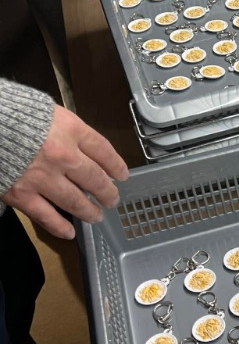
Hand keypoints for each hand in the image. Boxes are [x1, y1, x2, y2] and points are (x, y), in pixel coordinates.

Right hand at [1, 106, 128, 239]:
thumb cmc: (11, 113)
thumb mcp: (48, 112)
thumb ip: (68, 130)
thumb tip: (85, 149)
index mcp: (70, 130)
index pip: (104, 151)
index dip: (116, 165)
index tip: (122, 175)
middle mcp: (62, 155)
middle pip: (95, 178)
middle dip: (108, 192)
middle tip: (113, 199)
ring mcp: (42, 177)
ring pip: (76, 201)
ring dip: (90, 211)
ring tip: (97, 216)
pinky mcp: (20, 194)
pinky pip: (46, 216)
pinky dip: (60, 227)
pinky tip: (69, 232)